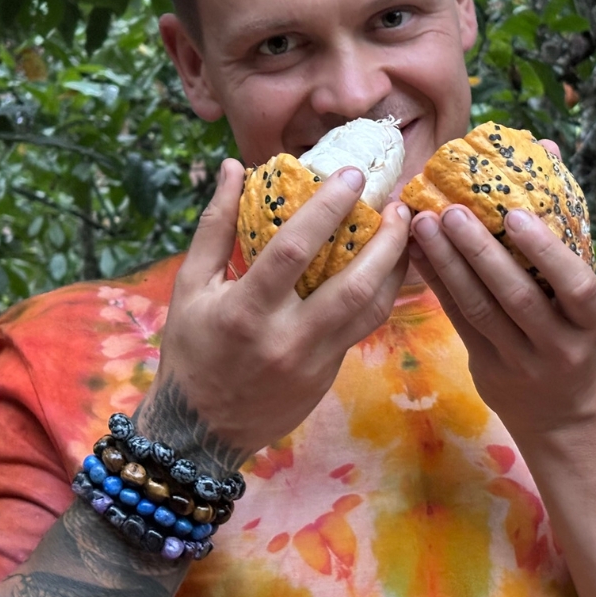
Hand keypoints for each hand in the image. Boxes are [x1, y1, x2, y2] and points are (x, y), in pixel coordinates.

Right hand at [137, 158, 410, 461]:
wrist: (201, 430)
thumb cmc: (191, 350)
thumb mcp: (190, 287)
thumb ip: (215, 225)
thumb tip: (233, 166)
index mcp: (246, 311)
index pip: (294, 251)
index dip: (328, 209)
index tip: (353, 175)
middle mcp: (286, 338)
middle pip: (353, 284)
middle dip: (386, 240)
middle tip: (399, 205)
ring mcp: (314, 362)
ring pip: (372, 310)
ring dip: (395, 267)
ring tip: (405, 232)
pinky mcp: (329, 375)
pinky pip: (364, 328)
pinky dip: (381, 294)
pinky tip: (388, 268)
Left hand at [408, 170, 595, 437]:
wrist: (561, 413)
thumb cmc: (571, 327)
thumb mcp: (579, 290)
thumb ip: (562, 225)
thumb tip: (546, 148)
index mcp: (590, 320)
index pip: (576, 286)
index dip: (546, 251)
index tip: (515, 215)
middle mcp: (558, 344)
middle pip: (515, 296)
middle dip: (480, 252)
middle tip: (451, 210)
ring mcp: (519, 360)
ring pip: (479, 309)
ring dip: (448, 264)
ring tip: (424, 224)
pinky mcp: (486, 368)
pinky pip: (457, 320)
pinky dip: (437, 282)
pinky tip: (416, 251)